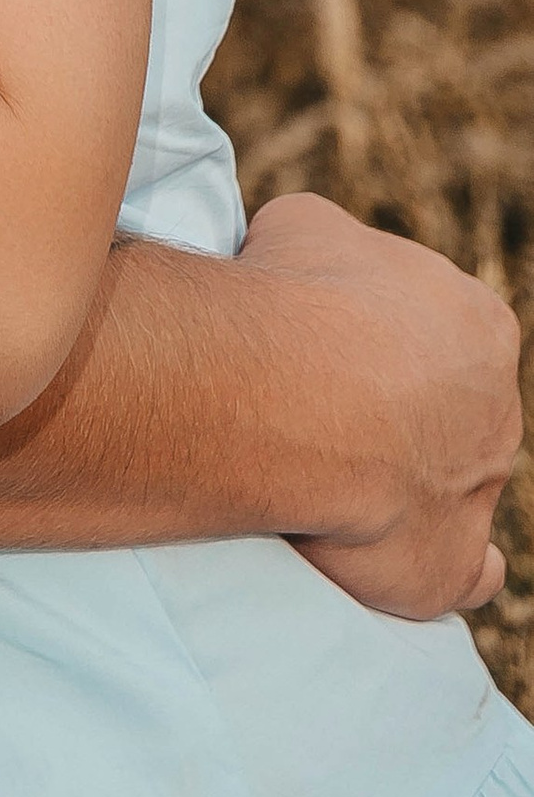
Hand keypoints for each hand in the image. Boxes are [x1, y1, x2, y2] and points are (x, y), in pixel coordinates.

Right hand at [245, 194, 522, 617]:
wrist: (300, 395)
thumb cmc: (301, 297)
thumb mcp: (304, 224)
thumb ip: (330, 250)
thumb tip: (313, 268)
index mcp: (476, 321)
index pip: (434, 323)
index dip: (372, 328)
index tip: (320, 335)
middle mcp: (497, 406)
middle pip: (448, 405)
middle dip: (392, 405)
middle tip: (312, 403)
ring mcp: (482, 487)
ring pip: (459, 480)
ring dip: (406, 475)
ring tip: (323, 468)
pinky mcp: (451, 562)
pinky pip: (474, 572)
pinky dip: (456, 564)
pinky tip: (410, 549)